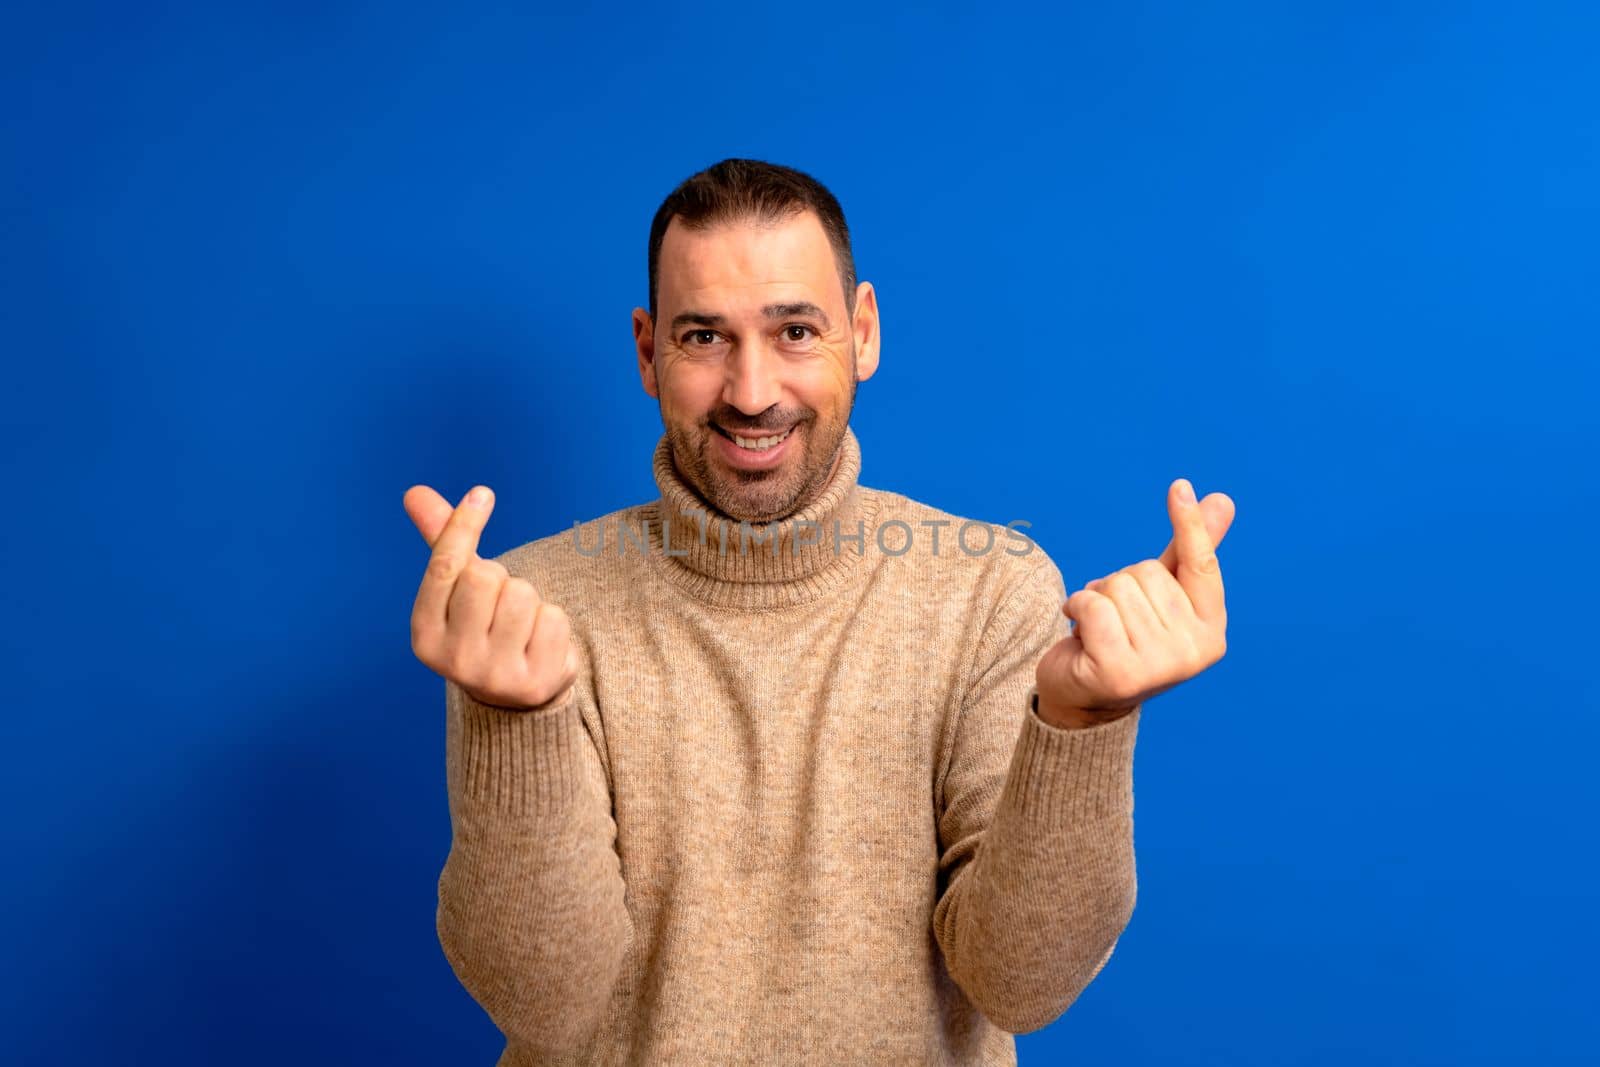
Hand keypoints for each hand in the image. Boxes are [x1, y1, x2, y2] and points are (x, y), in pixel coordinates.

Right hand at [405, 484, 577, 710]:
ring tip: (520, 625)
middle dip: (500, 577)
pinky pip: (554, 618)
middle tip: (499, 603)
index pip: (444, 566)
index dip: (463, 525)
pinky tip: (539, 643)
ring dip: (529, 599)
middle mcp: (453, 659)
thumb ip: (442, 544)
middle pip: (485, 577)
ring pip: (522, 594)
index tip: (482, 494)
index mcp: (424, 634)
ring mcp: (494, 675)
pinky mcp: (535, 682)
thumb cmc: (482, 628)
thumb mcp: (456, 593)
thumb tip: (415, 492)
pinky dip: (553, 621)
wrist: (513, 699)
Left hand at [1035, 479, 1233, 726]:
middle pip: (1145, 572)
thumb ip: (1189, 552)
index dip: (1189, 525)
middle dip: (1119, 584)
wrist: (1084, 697)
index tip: (1178, 485)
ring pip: (1117, 587)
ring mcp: (1160, 666)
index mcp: (1211, 631)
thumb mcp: (1160, 594)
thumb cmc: (1126, 637)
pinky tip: (1078, 631)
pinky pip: (1093, 606)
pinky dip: (1076, 607)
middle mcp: (1194, 652)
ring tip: (1097, 627)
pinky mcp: (1120, 673)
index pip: (1201, 566)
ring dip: (1095, 598)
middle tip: (1115, 618)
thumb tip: (1222, 500)